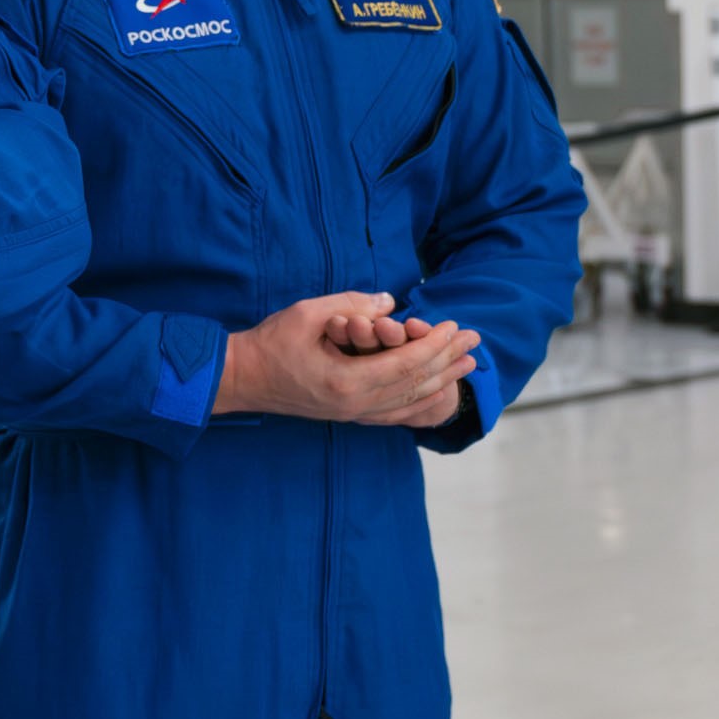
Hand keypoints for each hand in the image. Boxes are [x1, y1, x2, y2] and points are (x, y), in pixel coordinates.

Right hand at [214, 292, 477, 427]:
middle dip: (448, 361)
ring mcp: (353, 415)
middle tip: (475, 341)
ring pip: (410, 402)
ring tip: (467, 366)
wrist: (242, 379)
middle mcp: (356, 405)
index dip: (434, 345)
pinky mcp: (348, 415)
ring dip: (442, 382)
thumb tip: (390, 303)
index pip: (406, 364)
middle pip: (415, 384)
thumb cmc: (270, 343)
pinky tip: (436, 392)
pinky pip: (395, 414)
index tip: (455, 325)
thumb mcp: (308, 314)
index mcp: (347, 381)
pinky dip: (421, 403)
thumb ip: (352, 306)